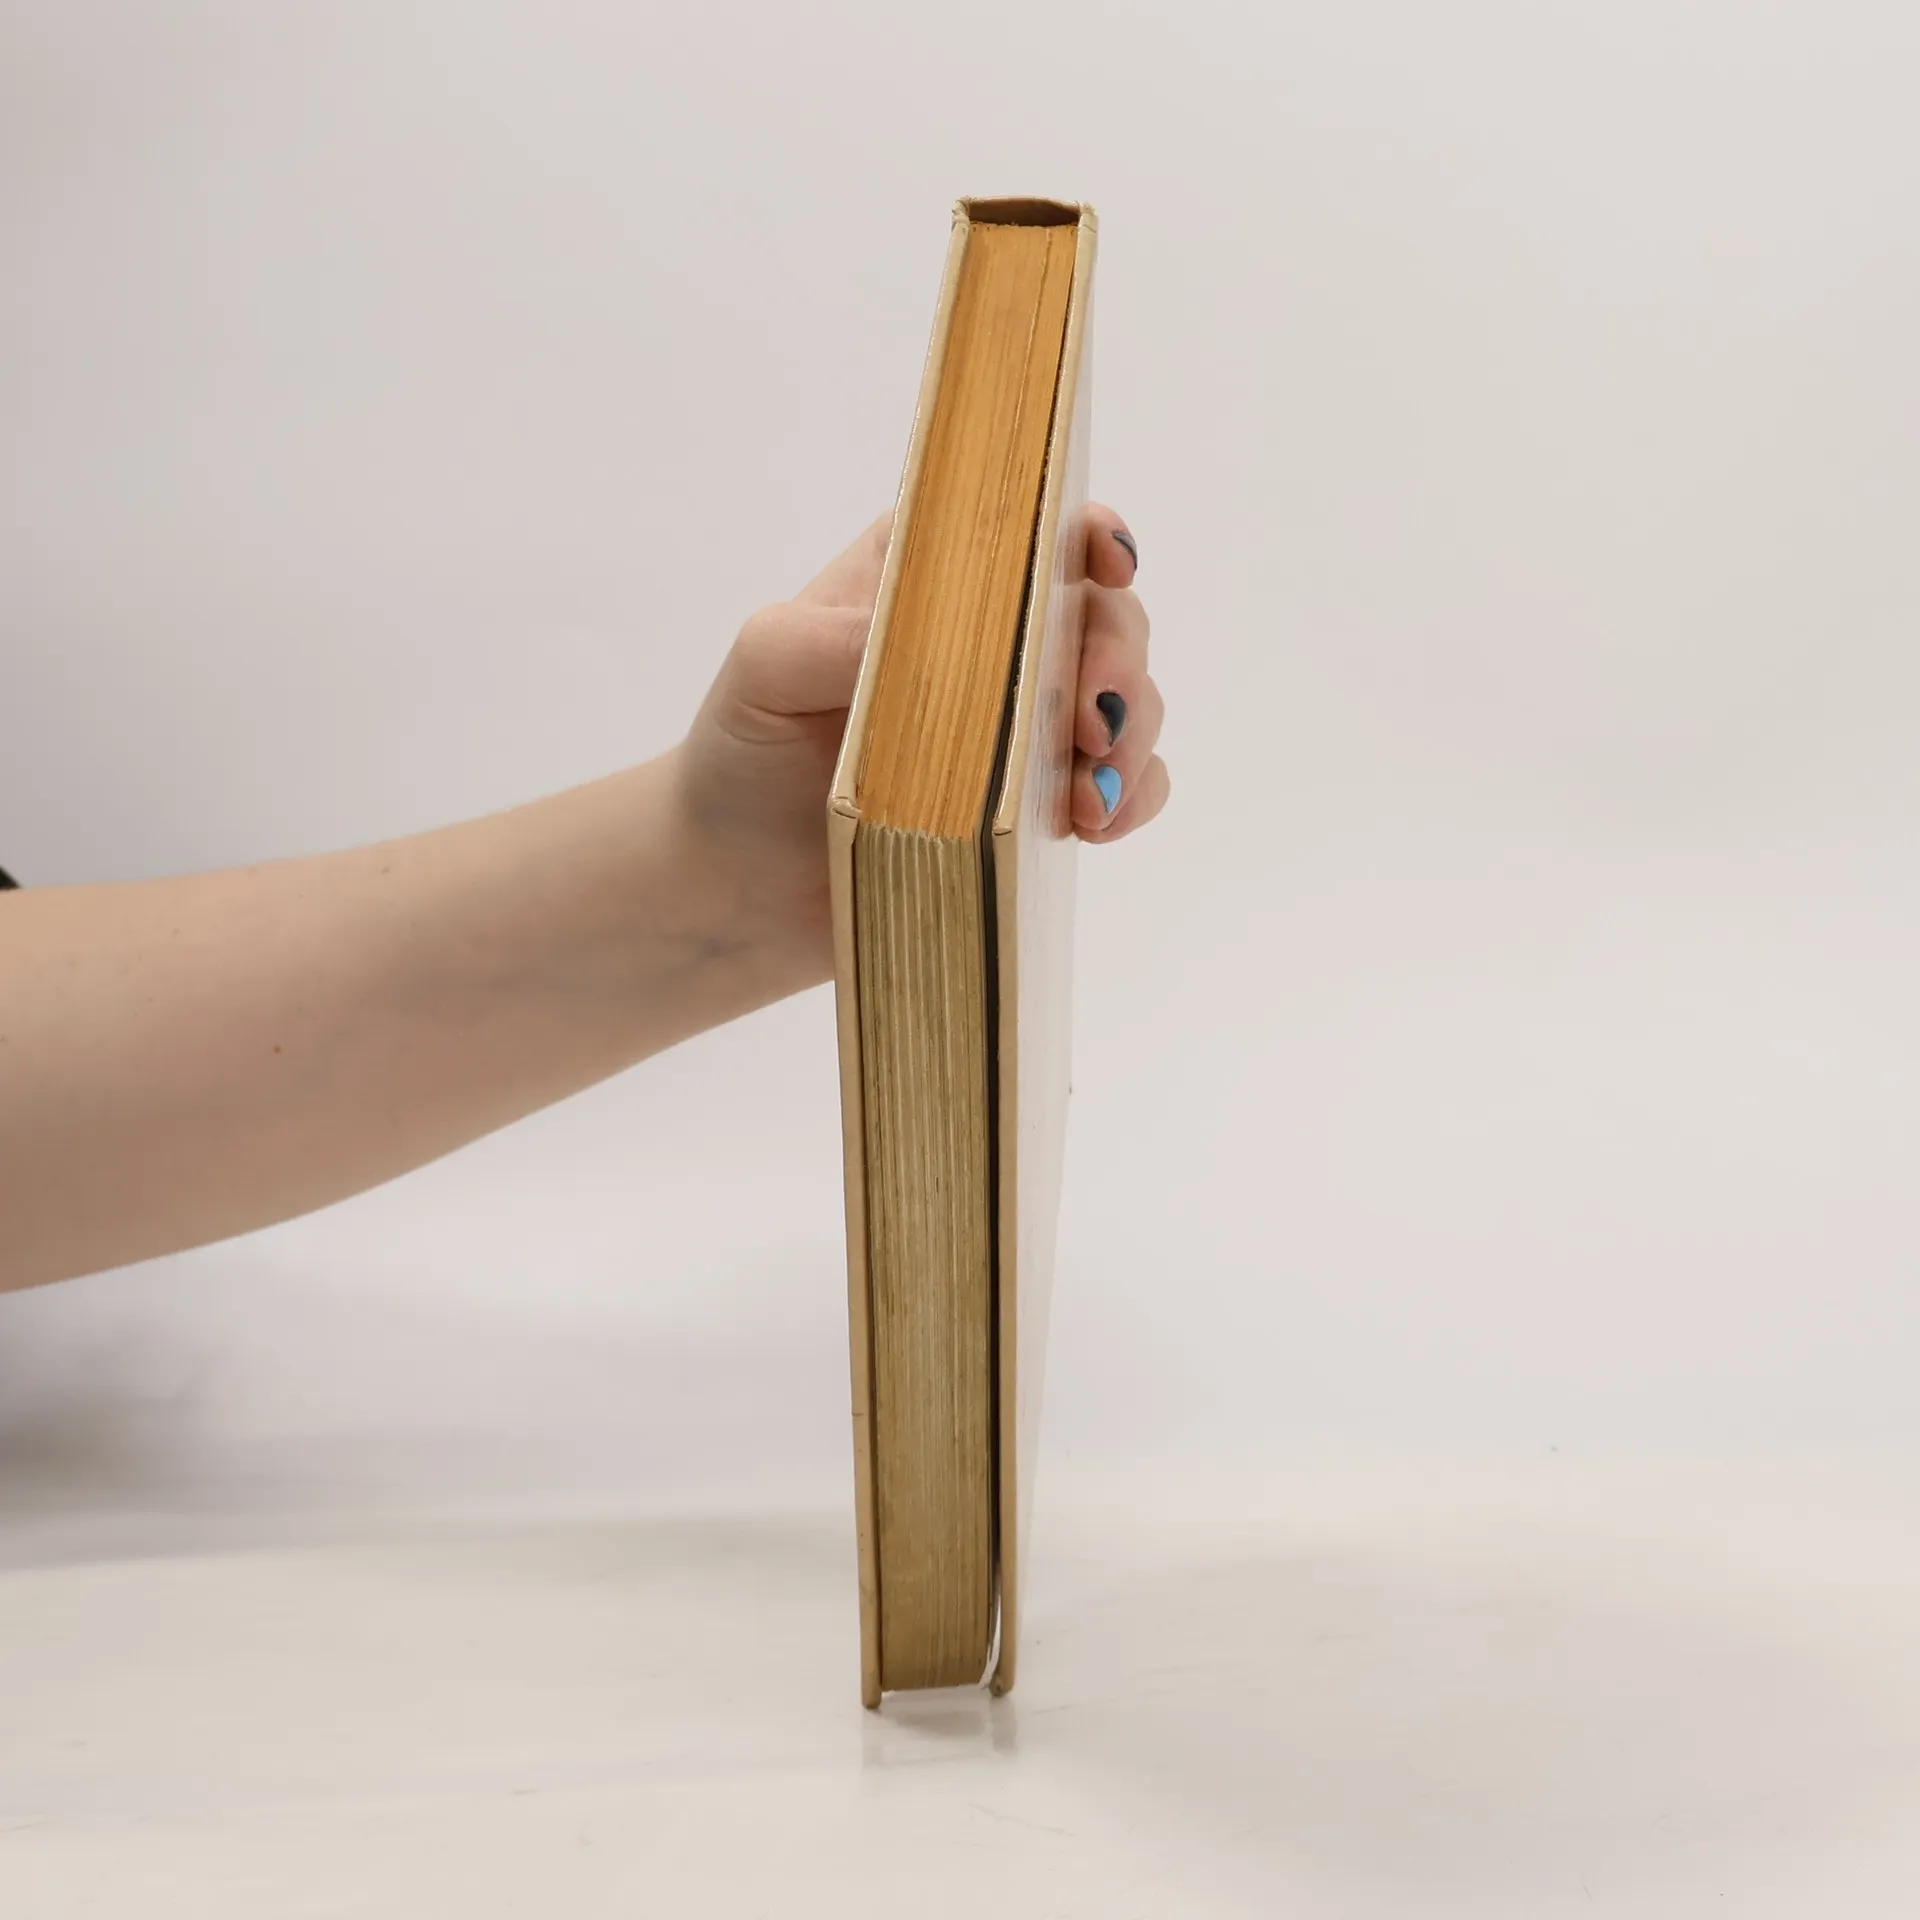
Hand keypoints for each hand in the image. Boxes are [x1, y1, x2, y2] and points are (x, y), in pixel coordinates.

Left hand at [674, 503, 1169, 986]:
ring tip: (1093, 790)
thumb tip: (933, 640)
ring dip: (1131, 735)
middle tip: (1091, 718)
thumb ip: (827, 638)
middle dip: (1117, 657)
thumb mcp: (761, 671)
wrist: (737, 886)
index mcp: (934, 579)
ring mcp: (1025, 729)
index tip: (1107, 563)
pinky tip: (1099, 822)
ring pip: (1125, 702)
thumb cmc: (743, 754)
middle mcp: (994, 643)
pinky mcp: (1038, 809)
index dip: (1088, 533)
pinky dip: (1131, 798)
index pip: (1033, 528)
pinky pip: (1123, 789)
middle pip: (1102, 615)